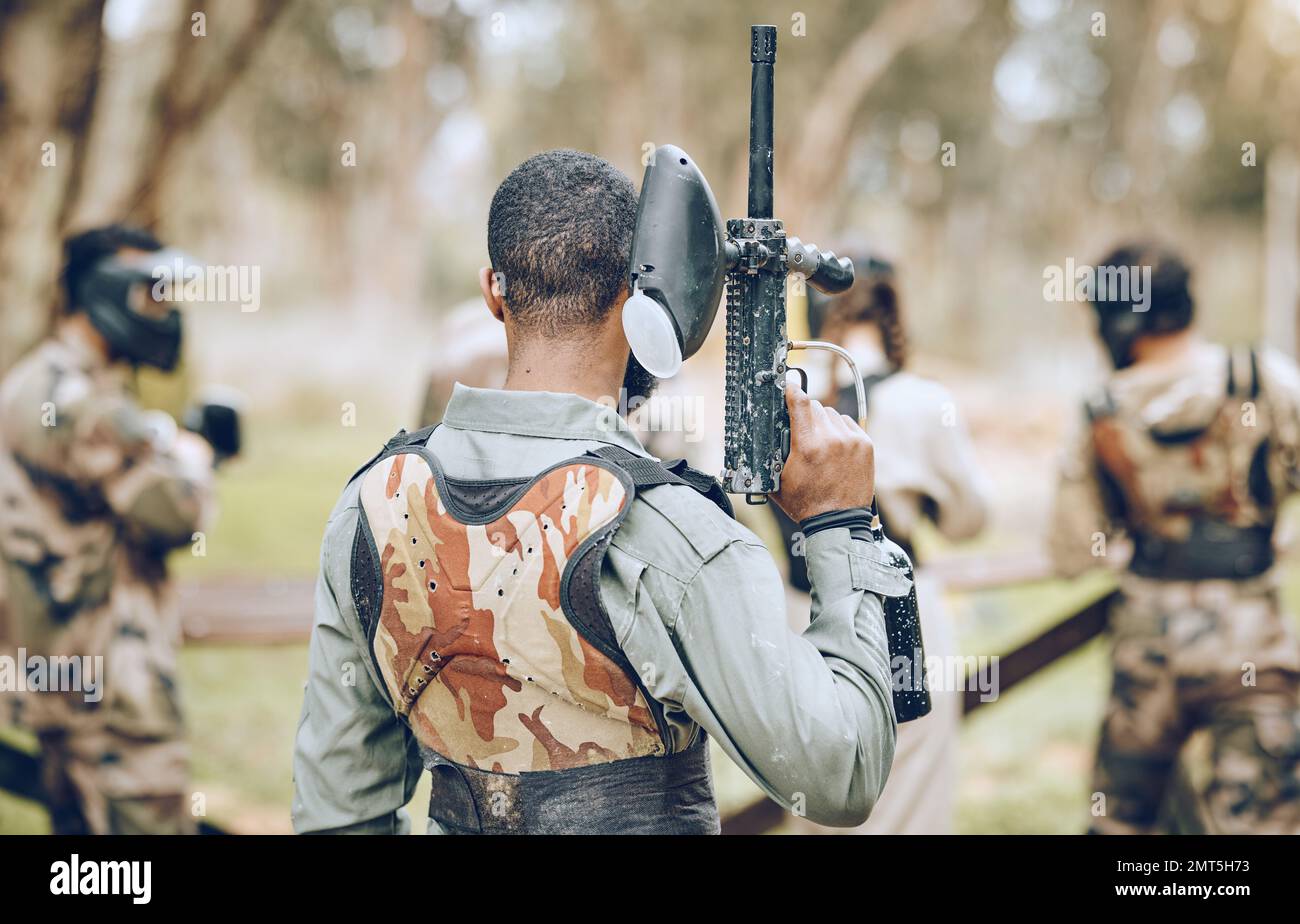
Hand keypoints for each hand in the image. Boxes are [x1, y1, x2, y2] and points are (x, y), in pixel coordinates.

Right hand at [772, 372, 874, 522]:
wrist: (838, 522)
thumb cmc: (806, 503)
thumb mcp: (778, 479)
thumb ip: (772, 453)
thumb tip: (765, 431)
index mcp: (807, 446)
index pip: (799, 403)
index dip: (791, 390)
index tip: (787, 385)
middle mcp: (831, 439)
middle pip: (815, 407)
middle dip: (806, 416)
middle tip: (802, 432)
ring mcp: (851, 441)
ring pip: (831, 414)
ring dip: (823, 423)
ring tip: (820, 443)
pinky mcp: (865, 445)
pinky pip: (848, 424)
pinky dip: (840, 431)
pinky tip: (835, 447)